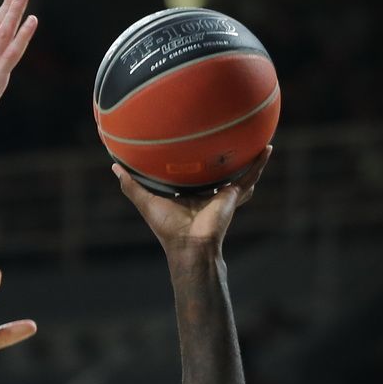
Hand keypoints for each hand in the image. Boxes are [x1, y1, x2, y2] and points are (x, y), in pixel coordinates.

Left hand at [113, 147, 271, 253]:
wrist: (189, 245)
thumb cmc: (167, 228)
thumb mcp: (146, 201)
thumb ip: (131, 185)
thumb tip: (114, 166)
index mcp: (188, 194)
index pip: (192, 174)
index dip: (192, 163)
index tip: (191, 147)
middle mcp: (207, 192)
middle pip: (217, 171)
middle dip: (221, 158)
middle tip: (225, 138)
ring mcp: (222, 193)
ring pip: (237, 171)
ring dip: (246, 157)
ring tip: (255, 140)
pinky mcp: (233, 194)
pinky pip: (250, 176)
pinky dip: (259, 163)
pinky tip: (267, 148)